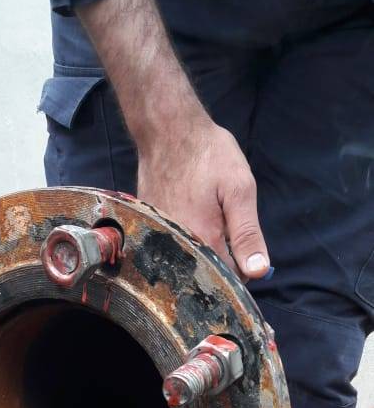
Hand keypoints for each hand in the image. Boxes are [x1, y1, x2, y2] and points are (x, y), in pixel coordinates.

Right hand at [138, 110, 269, 279]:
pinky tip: (188, 210)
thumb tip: (257, 272)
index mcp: (203, 241)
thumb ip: (248, 234)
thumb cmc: (207, 154)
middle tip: (225, 223)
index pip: (229, 277)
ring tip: (206, 213)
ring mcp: (160, 238)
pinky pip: (173, 246)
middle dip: (222, 258)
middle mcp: (177, 247)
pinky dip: (185, 237)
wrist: (167, 130)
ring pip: (190, 259)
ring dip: (203, 247)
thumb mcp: (239, 189)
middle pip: (207, 271)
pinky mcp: (150, 228)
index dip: (243, 268)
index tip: (247, 251)